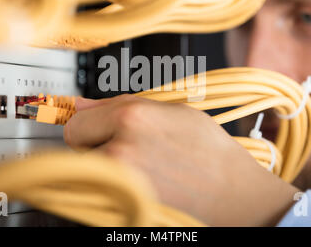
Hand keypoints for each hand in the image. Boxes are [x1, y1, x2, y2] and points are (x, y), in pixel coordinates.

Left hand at [64, 94, 298, 225]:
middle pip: (76, 146)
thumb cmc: (209, 151)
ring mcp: (121, 182)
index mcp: (131, 118)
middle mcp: (121, 150)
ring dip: (102, 164)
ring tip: (137, 165)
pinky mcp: (124, 206)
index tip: (95, 128)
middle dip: (93, 143)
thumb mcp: (170, 111)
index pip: (76, 123)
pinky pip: (100, 189)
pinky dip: (111, 184)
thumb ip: (119, 104)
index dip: (88, 124)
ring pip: (86, 169)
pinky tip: (139, 180)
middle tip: (123, 146)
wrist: (235, 194)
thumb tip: (80, 104)